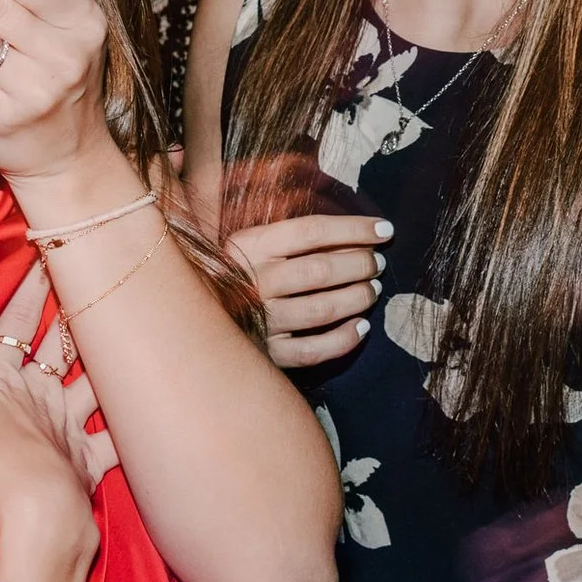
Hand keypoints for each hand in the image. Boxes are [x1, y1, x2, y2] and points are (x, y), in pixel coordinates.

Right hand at [226, 213, 389, 365]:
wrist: (196, 319)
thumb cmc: (236, 273)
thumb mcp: (252, 243)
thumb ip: (290, 236)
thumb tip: (354, 235)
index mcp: (248, 246)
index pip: (311, 231)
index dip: (354, 229)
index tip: (384, 230)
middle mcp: (252, 282)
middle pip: (320, 270)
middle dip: (360, 264)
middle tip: (377, 264)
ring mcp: (258, 319)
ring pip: (321, 310)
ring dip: (357, 298)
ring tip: (372, 289)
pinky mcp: (265, 353)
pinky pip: (313, 350)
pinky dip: (344, 340)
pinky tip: (362, 327)